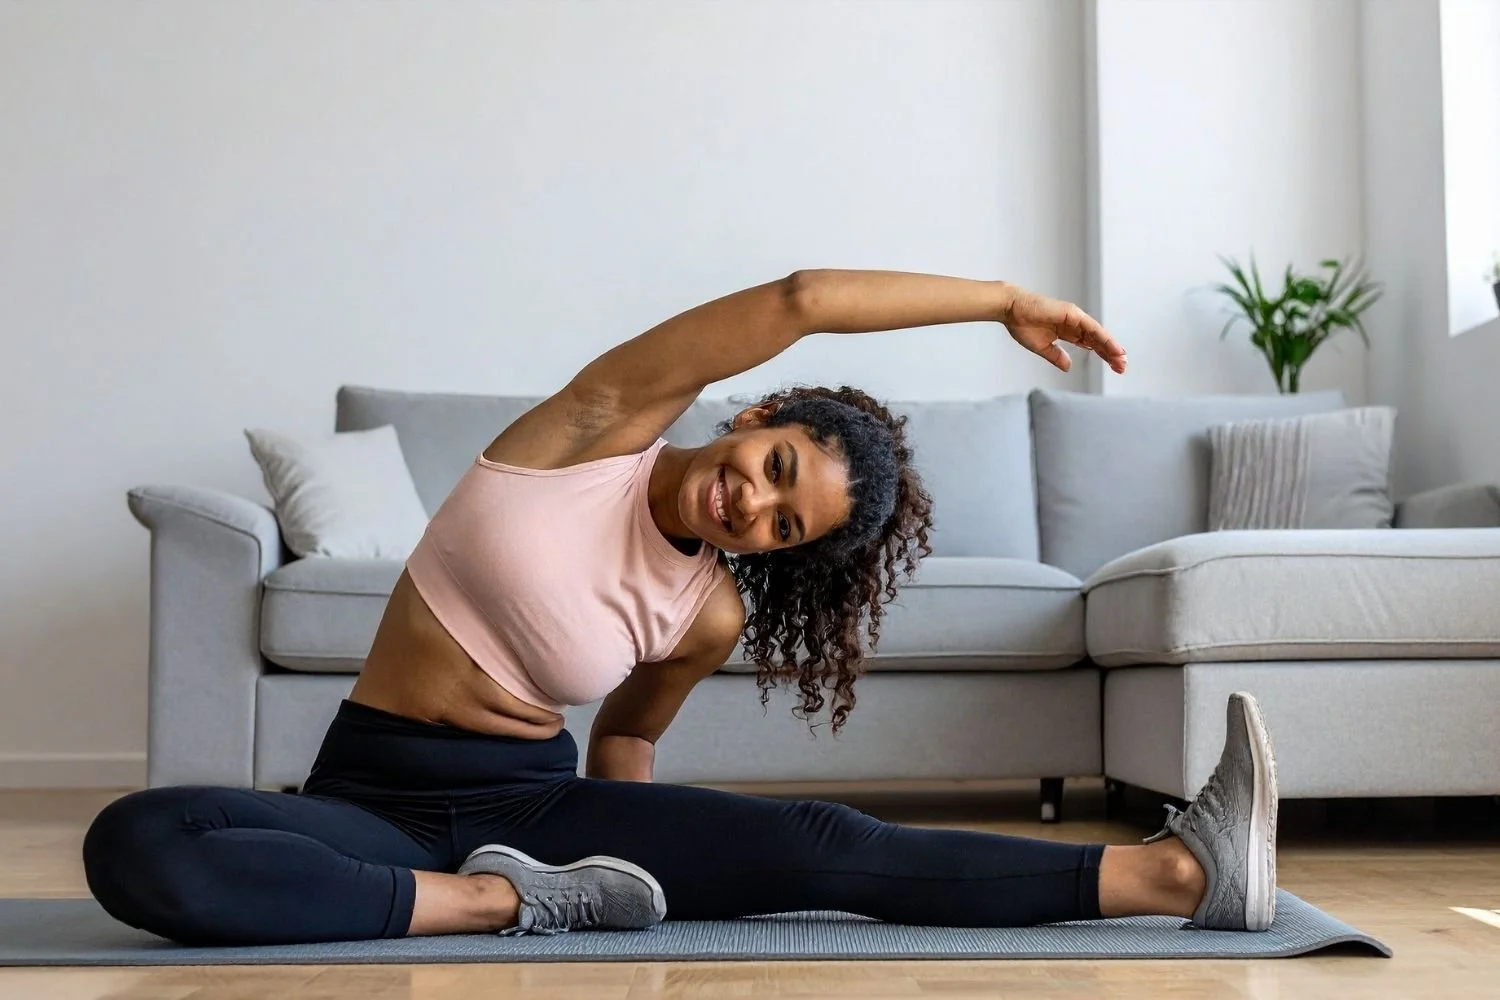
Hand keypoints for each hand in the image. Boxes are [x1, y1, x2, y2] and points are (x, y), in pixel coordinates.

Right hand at [1001, 288, 1126, 374]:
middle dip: (1110, 354)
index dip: (1102, 354)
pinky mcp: (1073, 314)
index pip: (1090, 344)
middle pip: (1097, 341)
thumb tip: (1068, 366)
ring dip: (1111, 347)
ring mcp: (1075, 318)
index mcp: (1067, 331)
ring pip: (1098, 335)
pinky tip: (1113, 348)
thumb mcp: (1042, 347)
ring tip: (1121, 360)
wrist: (1012, 310)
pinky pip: (1092, 328)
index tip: (1114, 366)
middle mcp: (1074, 324)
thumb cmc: (1022, 324)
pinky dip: (1104, 338)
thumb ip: (1056, 356)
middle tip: (1122, 367)